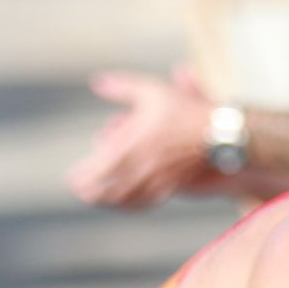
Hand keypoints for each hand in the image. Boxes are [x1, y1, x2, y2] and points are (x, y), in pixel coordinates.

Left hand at [69, 66, 215, 208]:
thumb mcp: (151, 91)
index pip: (99, 167)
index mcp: (132, 144)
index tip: (71, 179)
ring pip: (125, 198)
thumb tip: (96, 82)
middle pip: (109, 188)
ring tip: (96, 200)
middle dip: (91, 192)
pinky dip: (130, 205)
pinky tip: (124, 204)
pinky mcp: (170, 187)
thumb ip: (121, 88)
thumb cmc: (184, 111)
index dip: (83, 177)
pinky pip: (145, 202)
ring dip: (108, 202)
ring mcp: (156, 179)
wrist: (217, 135)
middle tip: (80, 192)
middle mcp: (141, 166)